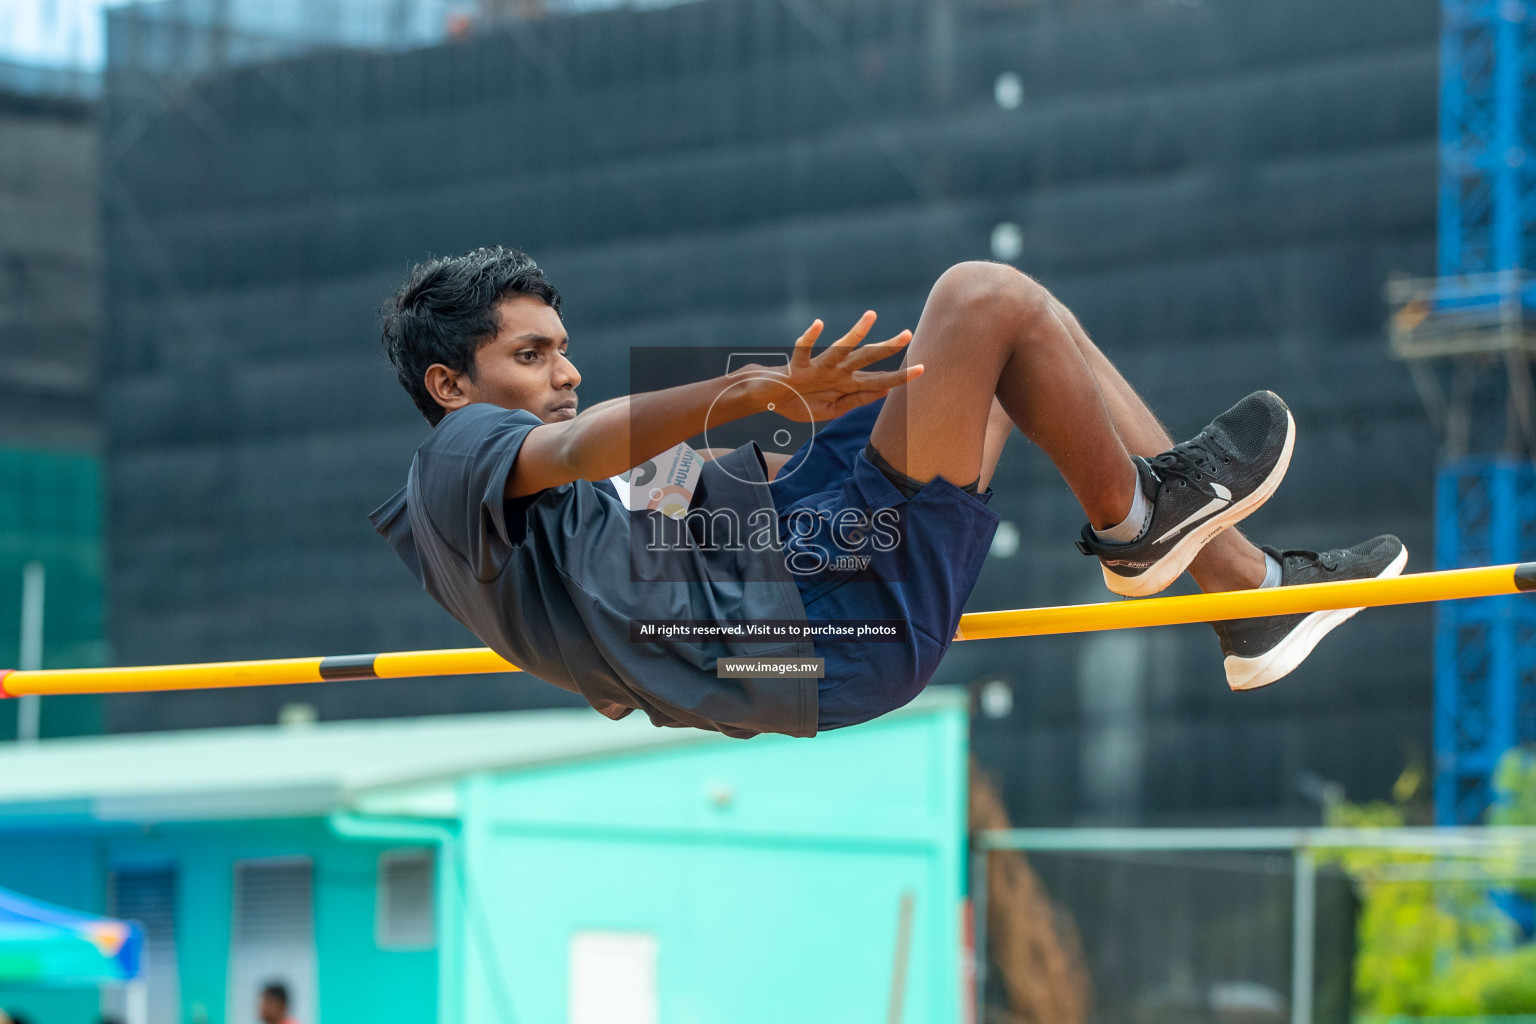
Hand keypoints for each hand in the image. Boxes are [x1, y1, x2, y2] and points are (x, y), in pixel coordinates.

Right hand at [733, 312, 922, 422]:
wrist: (767, 397)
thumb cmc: (800, 403)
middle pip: (866, 357)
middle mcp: (836, 372)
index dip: (899, 377)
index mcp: (846, 384)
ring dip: (855, 333)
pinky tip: (819, 324)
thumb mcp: (832, 410)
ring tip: (871, 316)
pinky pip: (804, 349)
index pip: (877, 380)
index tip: (922, 368)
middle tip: (908, 334)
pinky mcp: (797, 366)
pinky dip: (810, 337)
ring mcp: (818, 367)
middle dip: (887, 348)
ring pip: (840, 349)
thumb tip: (884, 392)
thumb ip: (856, 400)